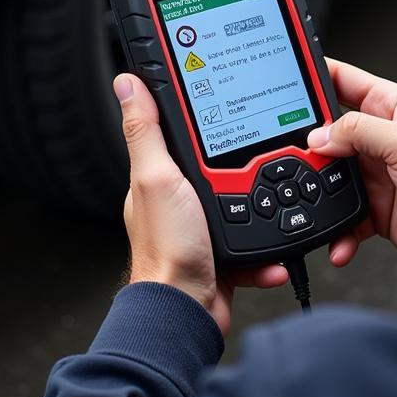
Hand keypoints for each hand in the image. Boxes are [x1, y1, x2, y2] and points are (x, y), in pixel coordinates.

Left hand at [114, 73, 287, 334]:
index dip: (205, 118)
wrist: (185, 312)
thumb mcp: (156, 178)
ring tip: (268, 213)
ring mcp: (202, 226)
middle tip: (258, 171)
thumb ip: (146, 131)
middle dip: (246, 171)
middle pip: (223, 166)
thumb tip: (127, 84)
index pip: (183, 133)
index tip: (228, 108)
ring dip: (263, 214)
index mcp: (160, 177)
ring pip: (247, 203)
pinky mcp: (224, 253)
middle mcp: (179, 200)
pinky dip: (266, 250)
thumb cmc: (166, 251)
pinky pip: (256, 241)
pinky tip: (267, 253)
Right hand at [308, 59, 396, 284]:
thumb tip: (320, 135)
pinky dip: (336, 228)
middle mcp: (380, 137)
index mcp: (392, 107)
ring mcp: (375, 173)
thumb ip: (360, 132)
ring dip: (319, 191)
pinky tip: (338, 237)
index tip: (285, 79)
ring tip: (313, 199)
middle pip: (328, 132)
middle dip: (307, 145)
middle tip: (291, 154)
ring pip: (328, 176)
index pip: (344, 80)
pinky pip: (342, 214)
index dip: (315, 76)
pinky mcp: (373, 207)